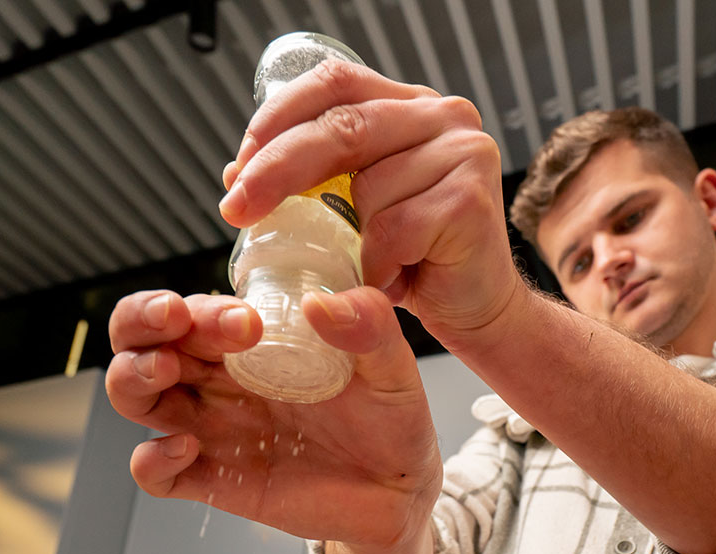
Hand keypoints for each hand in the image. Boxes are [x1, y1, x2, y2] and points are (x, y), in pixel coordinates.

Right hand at [105, 288, 442, 548]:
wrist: (401, 491)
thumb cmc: (390, 418)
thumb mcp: (392, 367)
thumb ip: (370, 328)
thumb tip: (325, 303)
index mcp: (253, 343)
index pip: (196, 309)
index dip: (200, 306)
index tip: (243, 319)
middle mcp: (221, 380)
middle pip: (144, 341)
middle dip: (142, 322)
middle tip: (173, 319)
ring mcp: (214, 429)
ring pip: (137, 396)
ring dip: (131, 377)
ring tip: (163, 370)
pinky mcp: (216, 481)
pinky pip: (156, 474)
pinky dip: (151, 461)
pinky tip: (184, 448)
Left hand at [220, 59, 524, 349]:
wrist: (478, 308)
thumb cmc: (413, 257)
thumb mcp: (354, 207)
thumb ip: (313, 178)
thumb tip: (239, 171)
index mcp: (409, 105)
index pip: (334, 83)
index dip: (278, 117)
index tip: (239, 166)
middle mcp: (444, 116)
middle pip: (342, 126)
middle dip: (276, 169)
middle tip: (236, 209)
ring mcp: (464, 153)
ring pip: (366, 188)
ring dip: (348, 240)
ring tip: (368, 265)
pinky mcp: (470, 200)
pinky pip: (392, 230)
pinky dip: (376, 265)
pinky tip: (391, 279)